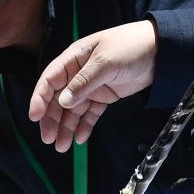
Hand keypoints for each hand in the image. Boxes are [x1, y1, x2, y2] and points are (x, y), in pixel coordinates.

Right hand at [29, 20, 157, 151]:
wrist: (159, 51)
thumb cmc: (130, 47)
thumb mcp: (105, 62)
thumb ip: (83, 82)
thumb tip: (63, 100)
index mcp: (74, 58)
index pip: (50, 80)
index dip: (40, 98)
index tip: (34, 117)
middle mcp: (78, 73)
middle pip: (58, 99)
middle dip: (52, 120)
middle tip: (48, 139)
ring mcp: (92, 86)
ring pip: (73, 110)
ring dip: (66, 127)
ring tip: (61, 147)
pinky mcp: (105, 97)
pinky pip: (90, 114)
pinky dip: (84, 126)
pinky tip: (79, 139)